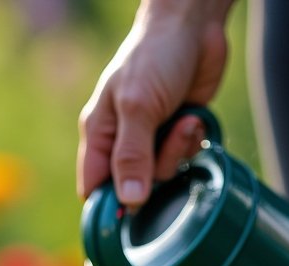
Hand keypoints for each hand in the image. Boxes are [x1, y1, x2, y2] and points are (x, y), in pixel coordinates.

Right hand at [77, 0, 234, 205]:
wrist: (194, 26)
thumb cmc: (154, 56)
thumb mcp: (137, 108)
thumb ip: (131, 157)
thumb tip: (128, 202)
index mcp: (100, 134)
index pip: (94, 187)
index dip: (108, 206)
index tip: (127, 216)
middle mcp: (123, 142)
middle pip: (133, 187)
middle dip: (155, 172)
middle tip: (166, 142)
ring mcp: (151, 140)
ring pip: (163, 175)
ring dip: (178, 152)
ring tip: (183, 121)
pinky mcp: (177, 135)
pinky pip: (184, 158)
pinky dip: (192, 142)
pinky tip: (193, 117)